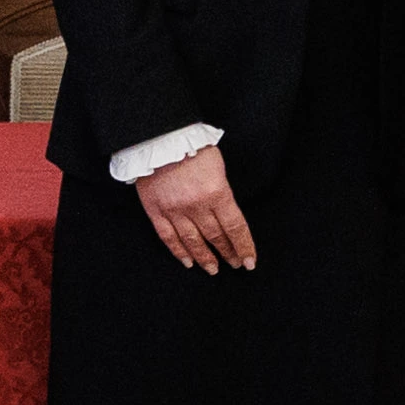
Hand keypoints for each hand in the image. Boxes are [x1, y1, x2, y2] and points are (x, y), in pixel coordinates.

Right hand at [137, 146, 255, 273]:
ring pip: (193, 242)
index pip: (235, 227)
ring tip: (213, 269)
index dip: (243, 246)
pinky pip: (168, 237)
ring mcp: (174, 210)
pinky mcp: (155, 210)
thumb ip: (222, 192)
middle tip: (235, 264)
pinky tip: (187, 261)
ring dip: (205, 258)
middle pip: (216, 237)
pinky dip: (178, 252)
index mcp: (216, 193)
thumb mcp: (218, 166)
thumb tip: (226, 214)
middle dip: (228, 253)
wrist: (159, 135)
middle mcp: (196, 206)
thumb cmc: (191, 144)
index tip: (249, 261)